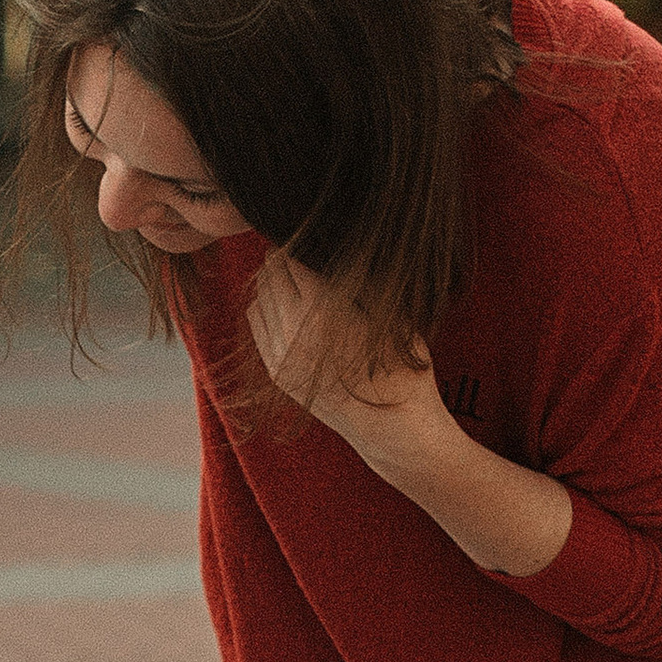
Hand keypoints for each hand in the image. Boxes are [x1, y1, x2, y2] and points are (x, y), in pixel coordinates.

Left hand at [250, 250, 447, 469]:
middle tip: (297, 245)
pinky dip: (264, 306)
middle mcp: (293, 330)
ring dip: (271, 280)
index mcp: (322, 310)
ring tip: (290, 270)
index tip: (308, 232)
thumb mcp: (390, 313)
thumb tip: (335, 247)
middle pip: (271, 275)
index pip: (292, 259)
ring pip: (259, 299)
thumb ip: (358, 279)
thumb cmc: (404, 368)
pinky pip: (257, 326)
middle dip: (282, 256)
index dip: (299, 240)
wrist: (393, 429)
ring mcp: (280, 354)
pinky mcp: (277, 372)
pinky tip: (281, 300)